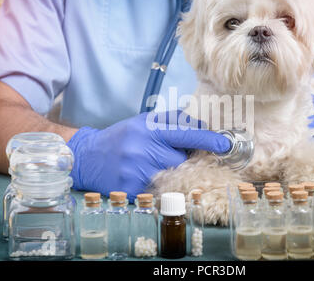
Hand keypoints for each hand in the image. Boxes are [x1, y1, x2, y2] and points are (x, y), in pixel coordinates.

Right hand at [67, 111, 229, 200]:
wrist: (87, 157)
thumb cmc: (122, 137)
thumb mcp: (144, 122)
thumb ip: (173, 122)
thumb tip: (202, 127)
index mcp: (148, 129)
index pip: (186, 134)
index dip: (209, 140)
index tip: (226, 144)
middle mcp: (143, 148)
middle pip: (182, 160)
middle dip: (184, 161)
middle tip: (173, 157)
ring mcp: (136, 171)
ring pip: (173, 178)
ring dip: (172, 175)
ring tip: (156, 166)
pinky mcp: (131, 189)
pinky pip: (158, 191)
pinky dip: (159, 186)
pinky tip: (145, 178)